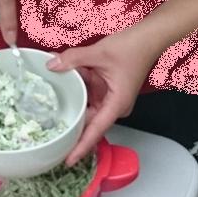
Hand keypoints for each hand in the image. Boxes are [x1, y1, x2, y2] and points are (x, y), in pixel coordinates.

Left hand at [47, 25, 159, 165]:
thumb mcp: (99, 52)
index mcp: (117, 104)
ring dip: (73, 100)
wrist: (149, 36)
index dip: (80, 147)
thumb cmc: (133, 47)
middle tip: (48, 135)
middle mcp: (115, 106)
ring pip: (87, 106)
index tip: (67, 160)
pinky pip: (90, 93)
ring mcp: (112, 98)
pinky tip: (63, 80)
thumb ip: (74, 59)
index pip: (95, 131)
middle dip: (70, 124)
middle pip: (89, 122)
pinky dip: (79, 88)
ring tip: (49, 105)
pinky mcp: (108, 89)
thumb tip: (52, 65)